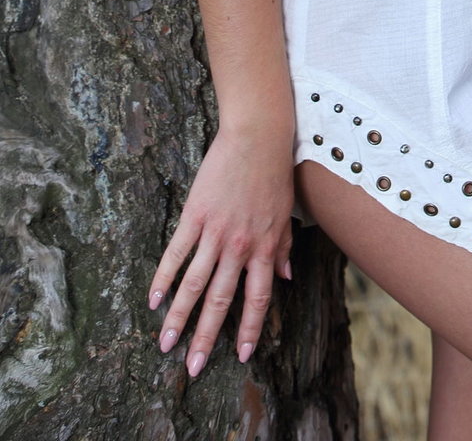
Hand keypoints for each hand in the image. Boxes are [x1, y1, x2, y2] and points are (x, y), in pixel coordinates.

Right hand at [148, 123, 294, 377]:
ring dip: (179, 317)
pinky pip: (176, 253)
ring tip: (165, 343)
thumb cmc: (275, 173)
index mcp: (265, 248)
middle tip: (193, 367)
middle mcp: (241, 246)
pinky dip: (163, 278)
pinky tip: (153, 299)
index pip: (257, 299)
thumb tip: (287, 278)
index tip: (242, 356)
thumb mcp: (287, 213)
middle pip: (221, 301)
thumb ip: (285, 248)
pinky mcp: (195, 216)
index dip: (250, 329)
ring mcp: (216, 232)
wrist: (257, 136)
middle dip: (206, 337)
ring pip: (194, 285)